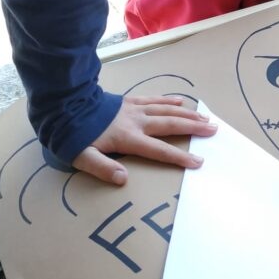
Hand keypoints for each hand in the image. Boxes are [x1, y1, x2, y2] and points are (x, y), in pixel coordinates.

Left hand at [73, 95, 216, 184]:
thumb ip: (102, 168)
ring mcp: (134, 109)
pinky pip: (154, 99)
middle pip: (170, 124)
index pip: (158, 150)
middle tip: (213, 130)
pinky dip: (169, 101)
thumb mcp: (81, 156)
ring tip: (205, 117)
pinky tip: (180, 102)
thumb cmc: (72, 134)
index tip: (197, 162)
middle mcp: (136, 121)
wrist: (64, 104)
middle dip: (193, 127)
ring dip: (187, 114)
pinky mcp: (129, 101)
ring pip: (166, 110)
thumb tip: (123, 179)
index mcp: (127, 137)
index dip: (178, 157)